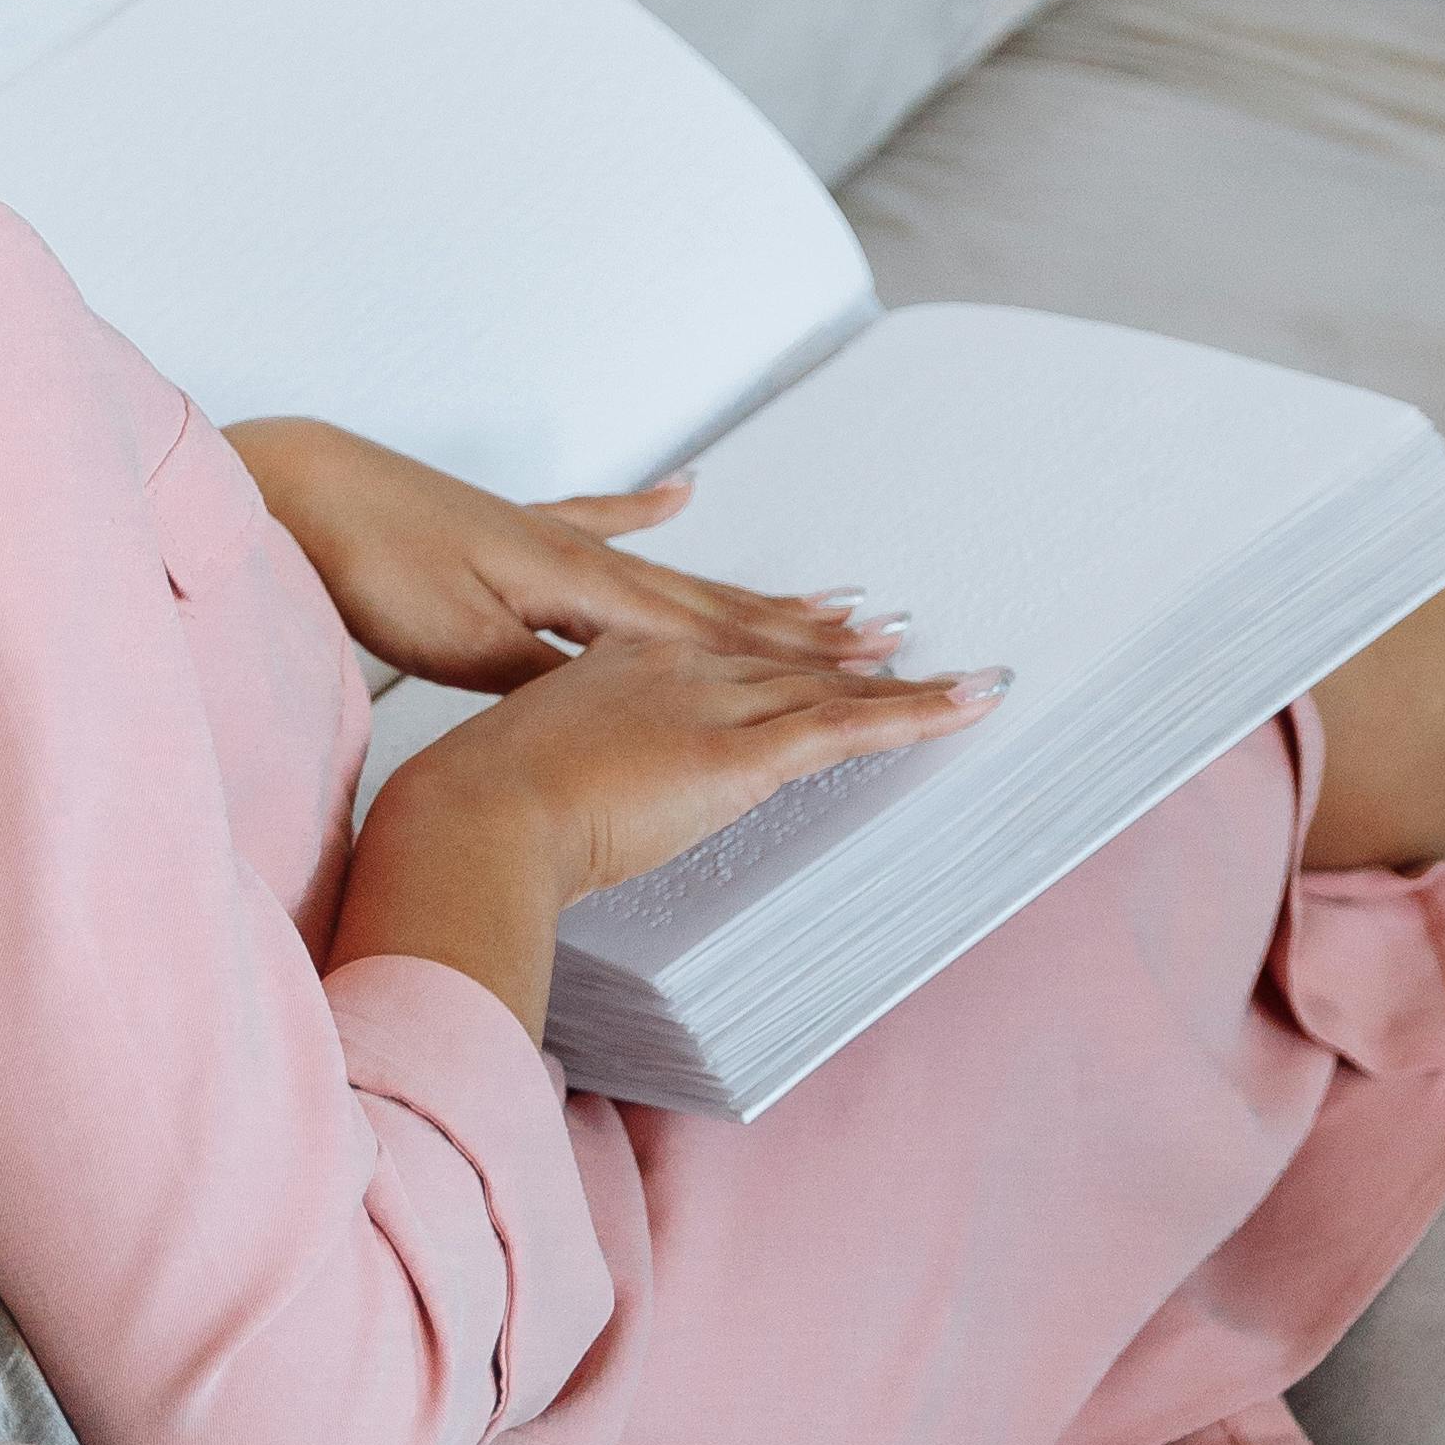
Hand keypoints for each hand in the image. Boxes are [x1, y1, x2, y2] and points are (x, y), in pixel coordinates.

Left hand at [226, 417, 897, 704]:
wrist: (302, 492)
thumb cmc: (372, 565)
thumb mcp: (463, 641)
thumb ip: (549, 675)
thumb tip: (631, 701)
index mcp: (576, 584)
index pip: (705, 630)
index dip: (788, 652)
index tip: (868, 659)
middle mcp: (579, 553)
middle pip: (708, 598)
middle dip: (796, 623)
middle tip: (882, 629)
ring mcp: (547, 535)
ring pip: (671, 573)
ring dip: (745, 589)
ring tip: (819, 589)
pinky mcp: (510, 531)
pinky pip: (601, 522)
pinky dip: (645, 510)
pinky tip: (682, 492)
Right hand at [327, 622, 1007, 1040]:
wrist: (478, 810)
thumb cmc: (481, 803)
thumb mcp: (527, 770)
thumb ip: (566, 773)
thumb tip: (576, 803)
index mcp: (626, 663)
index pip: (723, 654)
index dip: (778, 646)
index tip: (817, 634)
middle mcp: (679, 668)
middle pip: (785, 664)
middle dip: (847, 655)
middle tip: (901, 635)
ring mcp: (712, 705)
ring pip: (829, 691)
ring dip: (904, 688)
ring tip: (964, 676)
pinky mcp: (738, 753)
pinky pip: (847, 730)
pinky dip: (916, 716)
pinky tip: (966, 704)